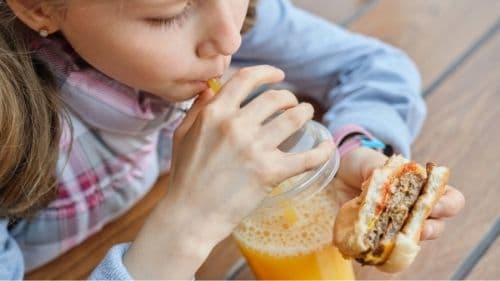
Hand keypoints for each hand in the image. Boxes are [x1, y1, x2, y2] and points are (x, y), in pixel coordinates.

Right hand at [167, 65, 334, 238]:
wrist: (189, 215)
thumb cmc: (185, 177)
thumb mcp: (182, 135)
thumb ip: (198, 109)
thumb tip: (211, 89)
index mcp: (214, 114)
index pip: (246, 79)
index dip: (266, 72)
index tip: (278, 75)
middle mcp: (236, 126)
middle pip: (274, 98)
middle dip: (289, 98)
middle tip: (293, 104)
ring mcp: (254, 149)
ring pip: (293, 119)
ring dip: (305, 113)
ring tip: (307, 115)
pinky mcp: (270, 173)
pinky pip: (305, 157)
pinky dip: (321, 151)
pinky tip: (327, 147)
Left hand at [332, 147, 464, 240]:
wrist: (340, 174)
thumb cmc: (364, 165)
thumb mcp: (370, 162)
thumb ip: (378, 170)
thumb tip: (379, 180)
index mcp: (425, 188)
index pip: (451, 200)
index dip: (446, 205)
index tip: (431, 203)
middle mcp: (417, 210)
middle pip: (438, 226)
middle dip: (431, 228)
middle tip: (419, 226)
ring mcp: (399, 225)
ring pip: (414, 241)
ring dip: (407, 241)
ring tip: (397, 238)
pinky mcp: (379, 235)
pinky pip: (387, 249)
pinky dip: (382, 249)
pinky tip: (374, 246)